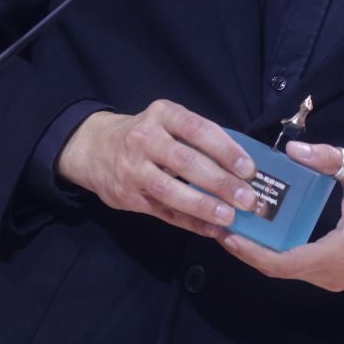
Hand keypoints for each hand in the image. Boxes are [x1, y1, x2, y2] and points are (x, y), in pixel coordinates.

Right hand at [55, 100, 256, 238]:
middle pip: (187, 162)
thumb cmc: (146, 135)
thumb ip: (198, 137)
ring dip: (204, 206)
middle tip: (247, 198)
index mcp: (162, 115)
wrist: (94, 149)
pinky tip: (211, 229)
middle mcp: (145, 139)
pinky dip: (190, 222)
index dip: (226, 150)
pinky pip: (163, 212)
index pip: (198, 130)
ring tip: (230, 217)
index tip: (249, 169)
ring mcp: (133, 169)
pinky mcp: (128, 196)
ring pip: (172, 191)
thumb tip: (242, 165)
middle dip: (220, 182)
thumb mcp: (167, 122)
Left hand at [219, 141, 343, 291]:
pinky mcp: (332, 275)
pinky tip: (261, 232)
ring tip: (235, 226)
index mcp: (340, 251)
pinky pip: (296, 267)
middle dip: (248, 249)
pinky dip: (275, 252)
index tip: (230, 234)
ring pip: (286, 270)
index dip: (254, 251)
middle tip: (222, 224)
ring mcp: (332, 279)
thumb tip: (293, 148)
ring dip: (259, 252)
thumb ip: (330, 160)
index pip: (286, 262)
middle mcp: (332, 274)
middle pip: (279, 269)